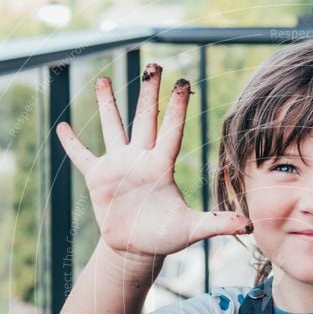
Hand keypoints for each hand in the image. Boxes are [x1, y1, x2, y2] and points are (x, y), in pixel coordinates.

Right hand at [56, 65, 252, 261]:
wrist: (137, 248)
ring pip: (113, 128)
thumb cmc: (166, 237)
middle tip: (153, 64)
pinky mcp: (98, 178)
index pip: (171, 130)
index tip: (183, 82)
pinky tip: (62, 127)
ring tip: (103, 80)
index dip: (176, 107)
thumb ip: (218, 222)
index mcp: (162, 166)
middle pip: (145, 119)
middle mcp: (140, 159)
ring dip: (107, 105)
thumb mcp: (192, 229)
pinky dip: (72, 144)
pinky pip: (82, 156)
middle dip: (149, 92)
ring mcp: (118, 166)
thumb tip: (249, 226)